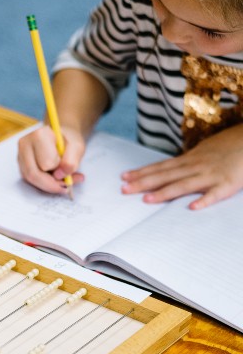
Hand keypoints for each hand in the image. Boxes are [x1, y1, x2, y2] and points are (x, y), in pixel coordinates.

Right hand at [17, 125, 84, 194]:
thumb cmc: (68, 140)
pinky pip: (29, 180)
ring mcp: (20, 154)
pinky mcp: (20, 163)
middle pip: (33, 174)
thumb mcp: (77, 148)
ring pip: (30, 179)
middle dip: (52, 184)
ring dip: (48, 185)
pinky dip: (43, 183)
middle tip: (67, 186)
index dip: (59, 169)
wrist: (60, 136)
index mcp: (39, 135)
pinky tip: (54, 179)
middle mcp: (25, 144)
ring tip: (63, 181)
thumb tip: (59, 176)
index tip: (69, 167)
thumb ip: (71, 161)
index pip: (46, 163)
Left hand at [121, 124, 242, 209]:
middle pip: (165, 175)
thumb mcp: (204, 151)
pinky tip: (192, 207)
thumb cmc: (228, 146)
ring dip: (164, 192)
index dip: (142, 172)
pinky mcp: (229, 183)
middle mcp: (195, 165)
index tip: (124, 177)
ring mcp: (211, 174)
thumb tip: (170, 167)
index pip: (160, 166)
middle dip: (143, 183)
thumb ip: (188, 161)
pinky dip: (204, 199)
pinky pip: (215, 193)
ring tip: (146, 200)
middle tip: (124, 189)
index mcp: (189, 158)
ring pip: (183, 184)